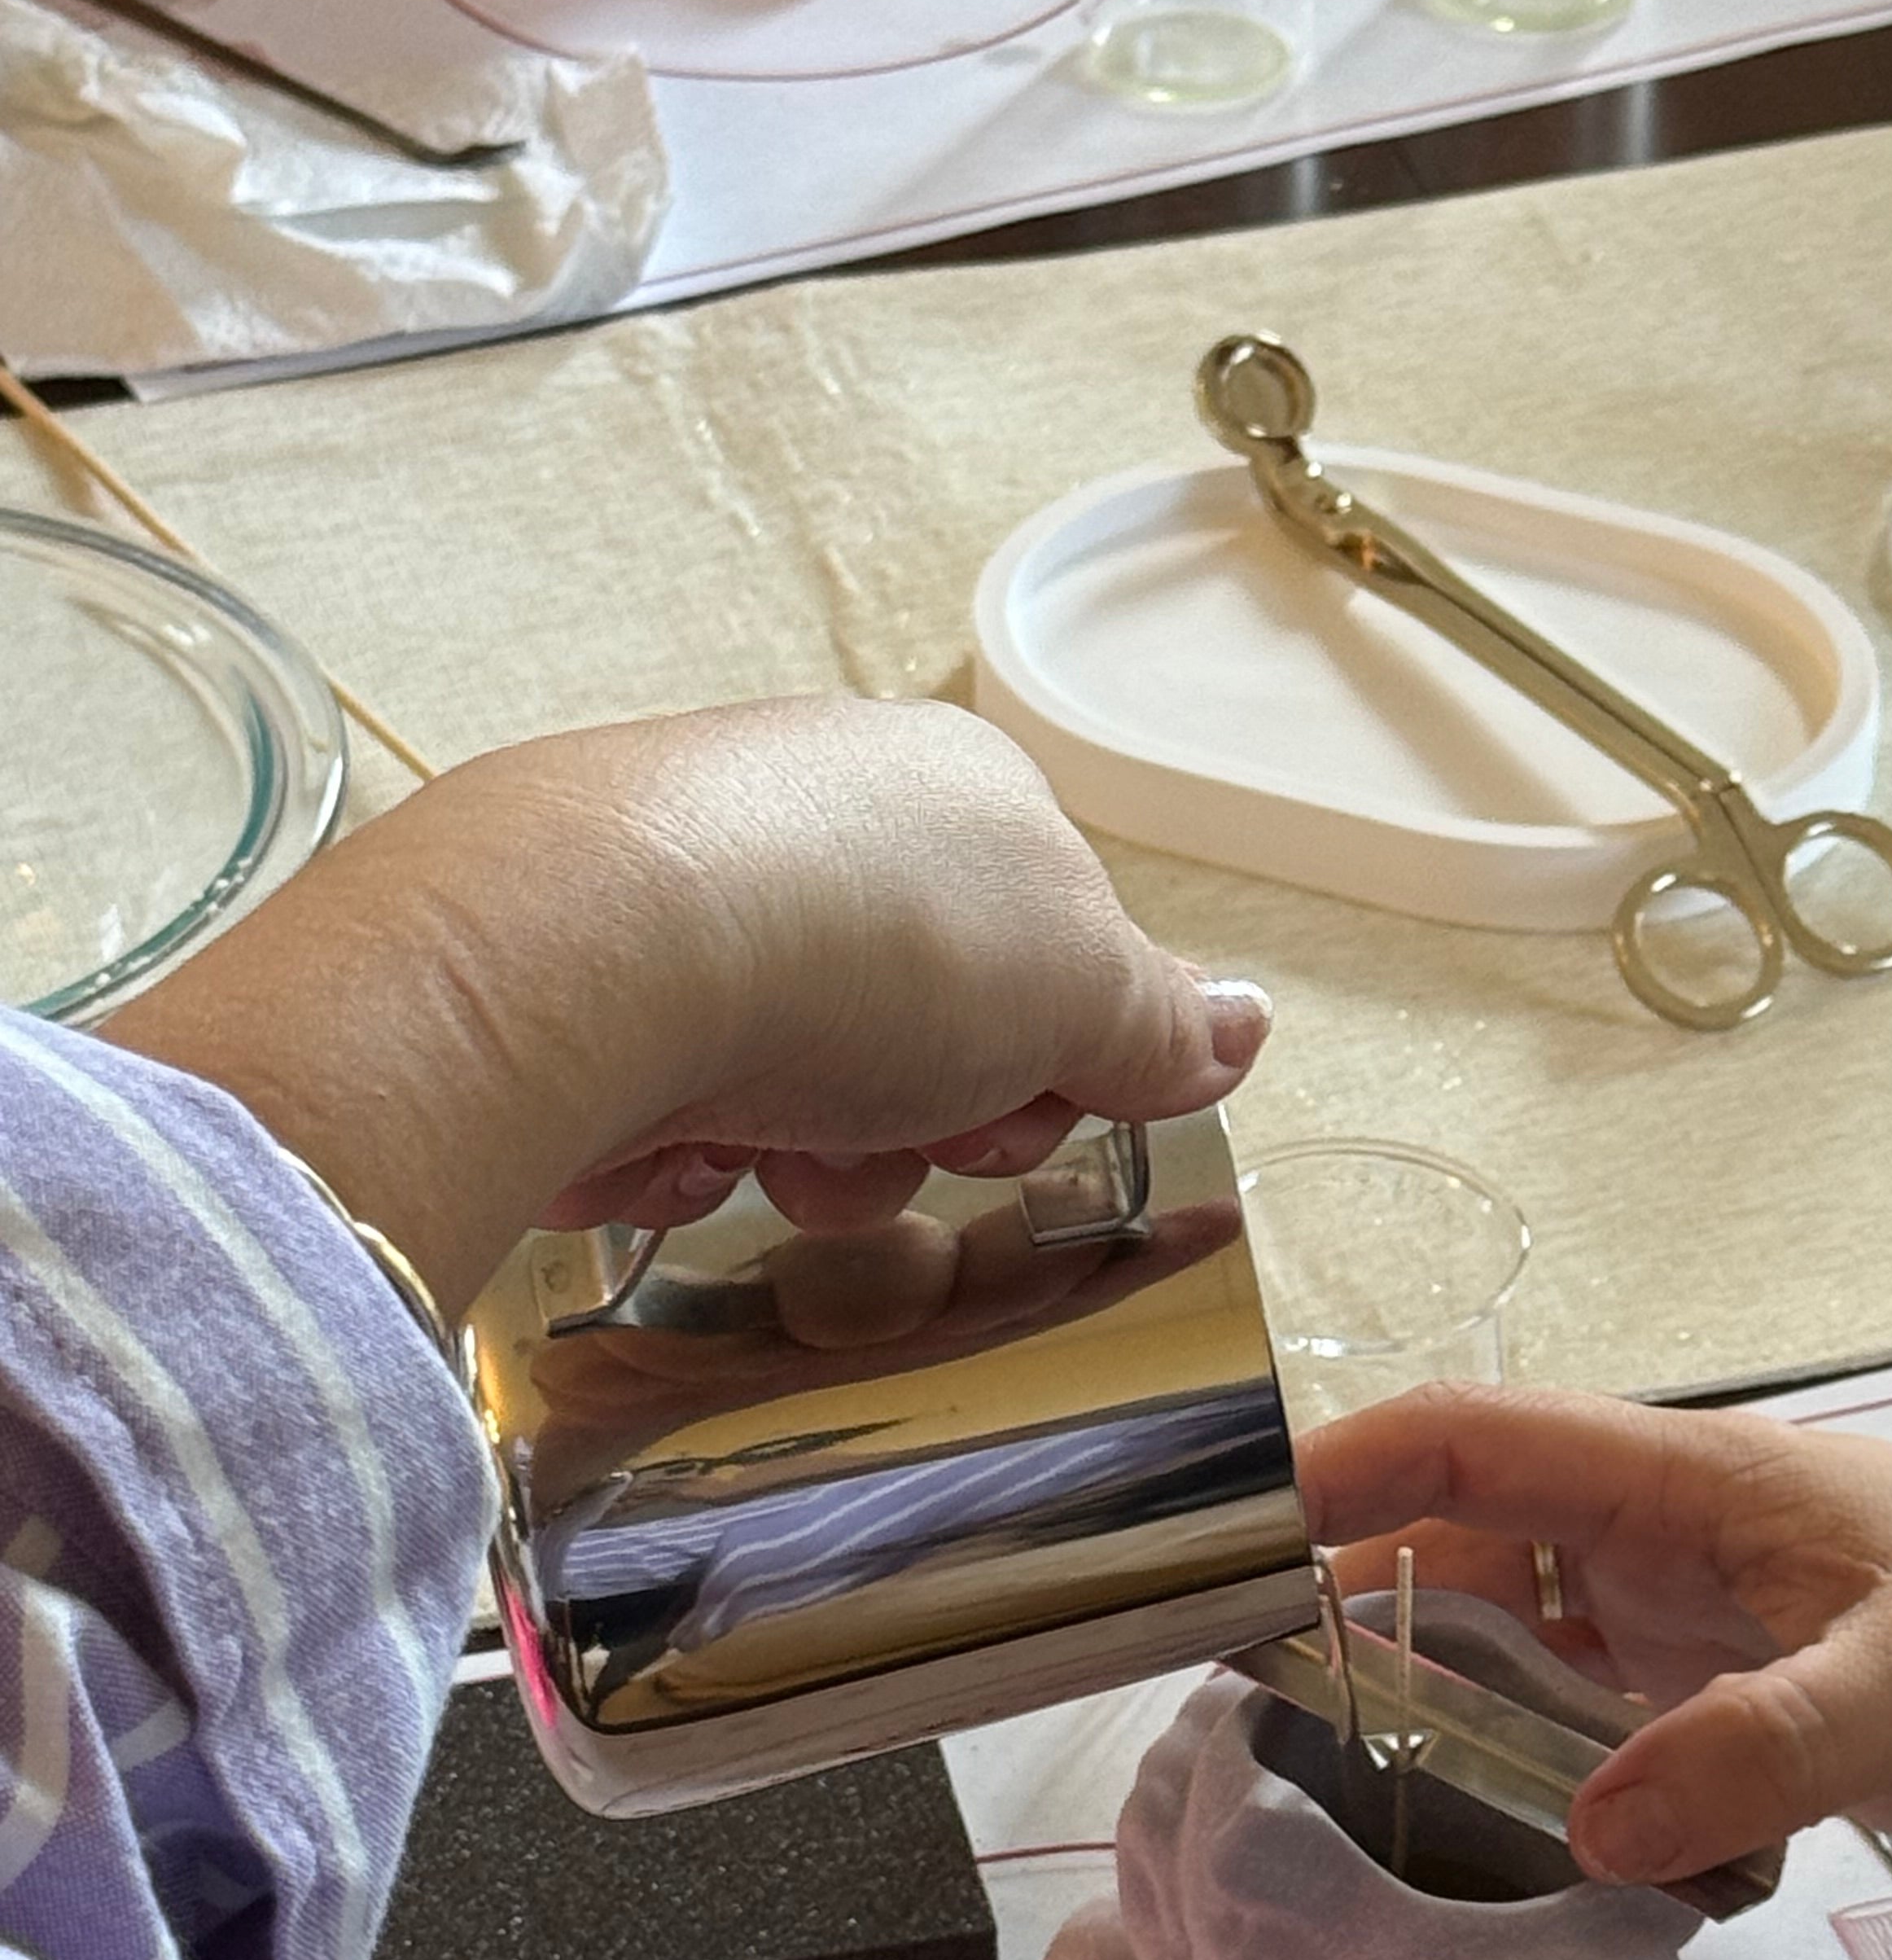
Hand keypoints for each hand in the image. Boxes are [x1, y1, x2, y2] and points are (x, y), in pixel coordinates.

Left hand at [102, 698, 1268, 1316]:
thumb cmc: (859, 947)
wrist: (584, 956)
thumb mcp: (1074, 988)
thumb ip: (1160, 1022)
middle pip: (930, 1043)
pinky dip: (684, 1157)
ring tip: (773, 1149)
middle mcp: (818, 828)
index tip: (1035, 1113)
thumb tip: (1245, 1025)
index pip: (1049, 957)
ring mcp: (691, 904)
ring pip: (803, 1100)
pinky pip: (673, 1117)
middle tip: (912, 1133)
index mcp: (954, 799)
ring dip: (813, 1161)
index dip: (1057, 1066)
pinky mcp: (578, 989)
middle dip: (931, 1127)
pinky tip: (670, 1144)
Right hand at [1302, 1384, 1891, 1887]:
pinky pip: (1606, 1736)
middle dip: (1360, 1607)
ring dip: (1446, 1705)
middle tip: (1255, 1713)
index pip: (1480, 1443)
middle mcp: (1686, 1548)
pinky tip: (1506, 1851)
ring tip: (1347, 1795)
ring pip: (1530, 1650)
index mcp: (1701, 1483)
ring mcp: (1718, 1636)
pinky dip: (1542, 1780)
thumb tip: (1588, 1832)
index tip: (1226, 1544)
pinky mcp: (1759, 1721)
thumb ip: (1756, 1751)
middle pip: (1473, 1550)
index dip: (1345, 1471)